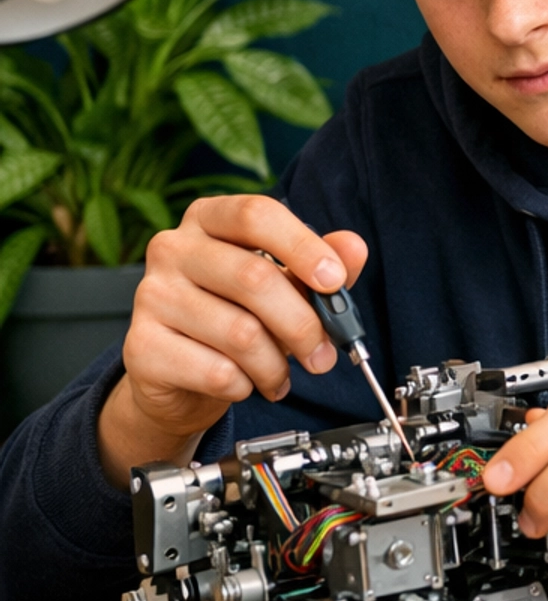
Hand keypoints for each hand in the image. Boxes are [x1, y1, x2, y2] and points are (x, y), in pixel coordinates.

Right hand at [98, 198, 368, 486]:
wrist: (179, 379)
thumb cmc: (235, 317)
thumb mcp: (285, 285)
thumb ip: (321, 265)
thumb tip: (353, 247)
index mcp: (208, 218)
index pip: (256, 214)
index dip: (302, 246)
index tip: (334, 280)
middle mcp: (172, 248)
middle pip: (254, 277)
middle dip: (303, 324)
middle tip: (323, 356)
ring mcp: (151, 295)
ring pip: (240, 332)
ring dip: (276, 365)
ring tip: (280, 376)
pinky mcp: (141, 346)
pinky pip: (216, 371)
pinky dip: (245, 386)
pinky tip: (244, 385)